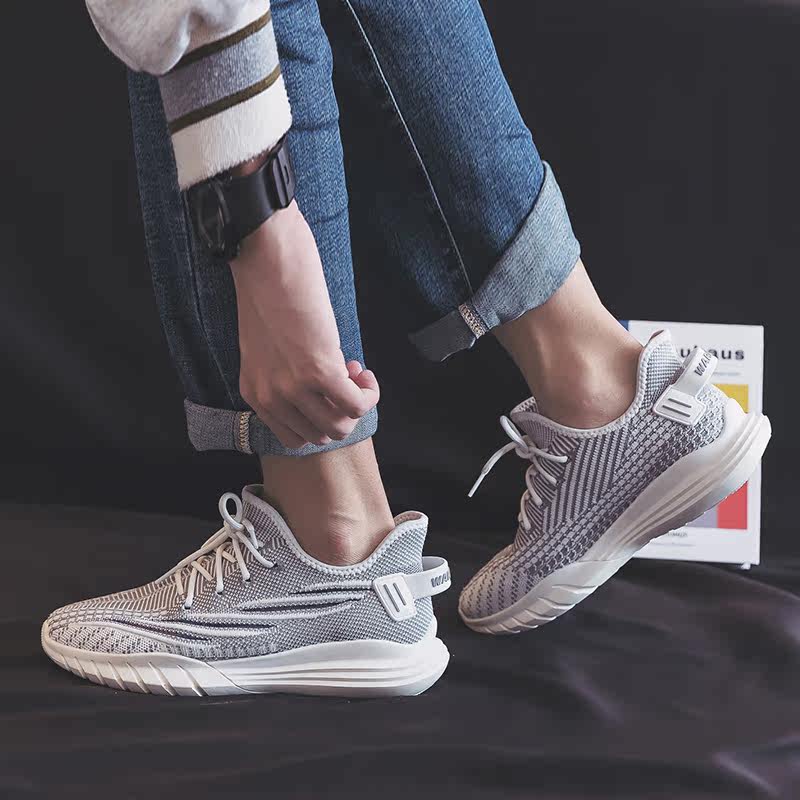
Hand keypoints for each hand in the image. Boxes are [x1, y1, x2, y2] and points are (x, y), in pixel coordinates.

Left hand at [230, 201, 378, 448]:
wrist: (265, 258)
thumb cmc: (267, 290)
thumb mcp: (265, 347)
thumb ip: (284, 375)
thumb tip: (320, 388)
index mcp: (254, 393)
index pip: (293, 436)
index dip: (319, 416)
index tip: (325, 390)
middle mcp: (270, 397)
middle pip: (319, 436)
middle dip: (339, 411)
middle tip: (343, 376)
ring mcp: (293, 387)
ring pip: (340, 427)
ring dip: (356, 404)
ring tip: (353, 372)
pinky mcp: (319, 371)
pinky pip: (356, 406)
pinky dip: (369, 394)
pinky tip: (364, 372)